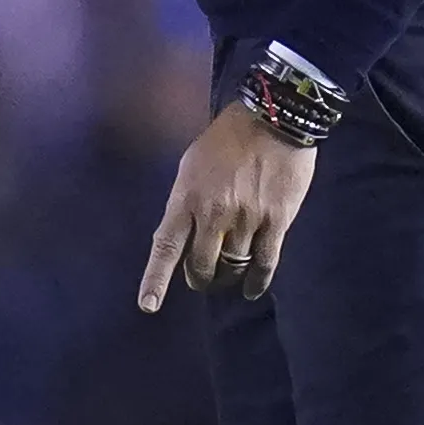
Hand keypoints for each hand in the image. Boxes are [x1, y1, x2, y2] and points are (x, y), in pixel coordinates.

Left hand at [139, 103, 316, 309]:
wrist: (273, 119)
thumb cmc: (227, 139)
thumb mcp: (192, 164)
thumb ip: (186, 201)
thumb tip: (183, 235)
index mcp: (187, 196)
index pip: (166, 245)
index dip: (156, 278)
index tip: (148, 306)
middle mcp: (214, 213)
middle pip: (202, 265)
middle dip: (200, 279)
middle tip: (202, 279)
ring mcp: (247, 219)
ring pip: (233, 267)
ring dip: (228, 277)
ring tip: (228, 277)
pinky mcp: (276, 222)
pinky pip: (264, 264)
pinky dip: (256, 281)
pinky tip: (251, 288)